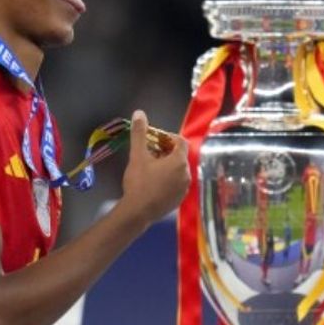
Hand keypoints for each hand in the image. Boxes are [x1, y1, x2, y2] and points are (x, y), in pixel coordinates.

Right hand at [119, 110, 189, 224]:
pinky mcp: (179, 200)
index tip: (155, 140)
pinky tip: (155, 183)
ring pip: (179, 171)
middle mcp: (186, 174)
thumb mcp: (137, 155)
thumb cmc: (139, 181)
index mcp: (179, 161)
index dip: (169, 138)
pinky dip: (169, 180)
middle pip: (180, 156)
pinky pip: (177, 184)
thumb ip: (139, 133)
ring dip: (168, 166)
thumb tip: (139, 113)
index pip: (181, 142)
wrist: (138, 211)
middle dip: (167, 152)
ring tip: (151, 168)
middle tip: (150, 153)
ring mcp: (184, 189)